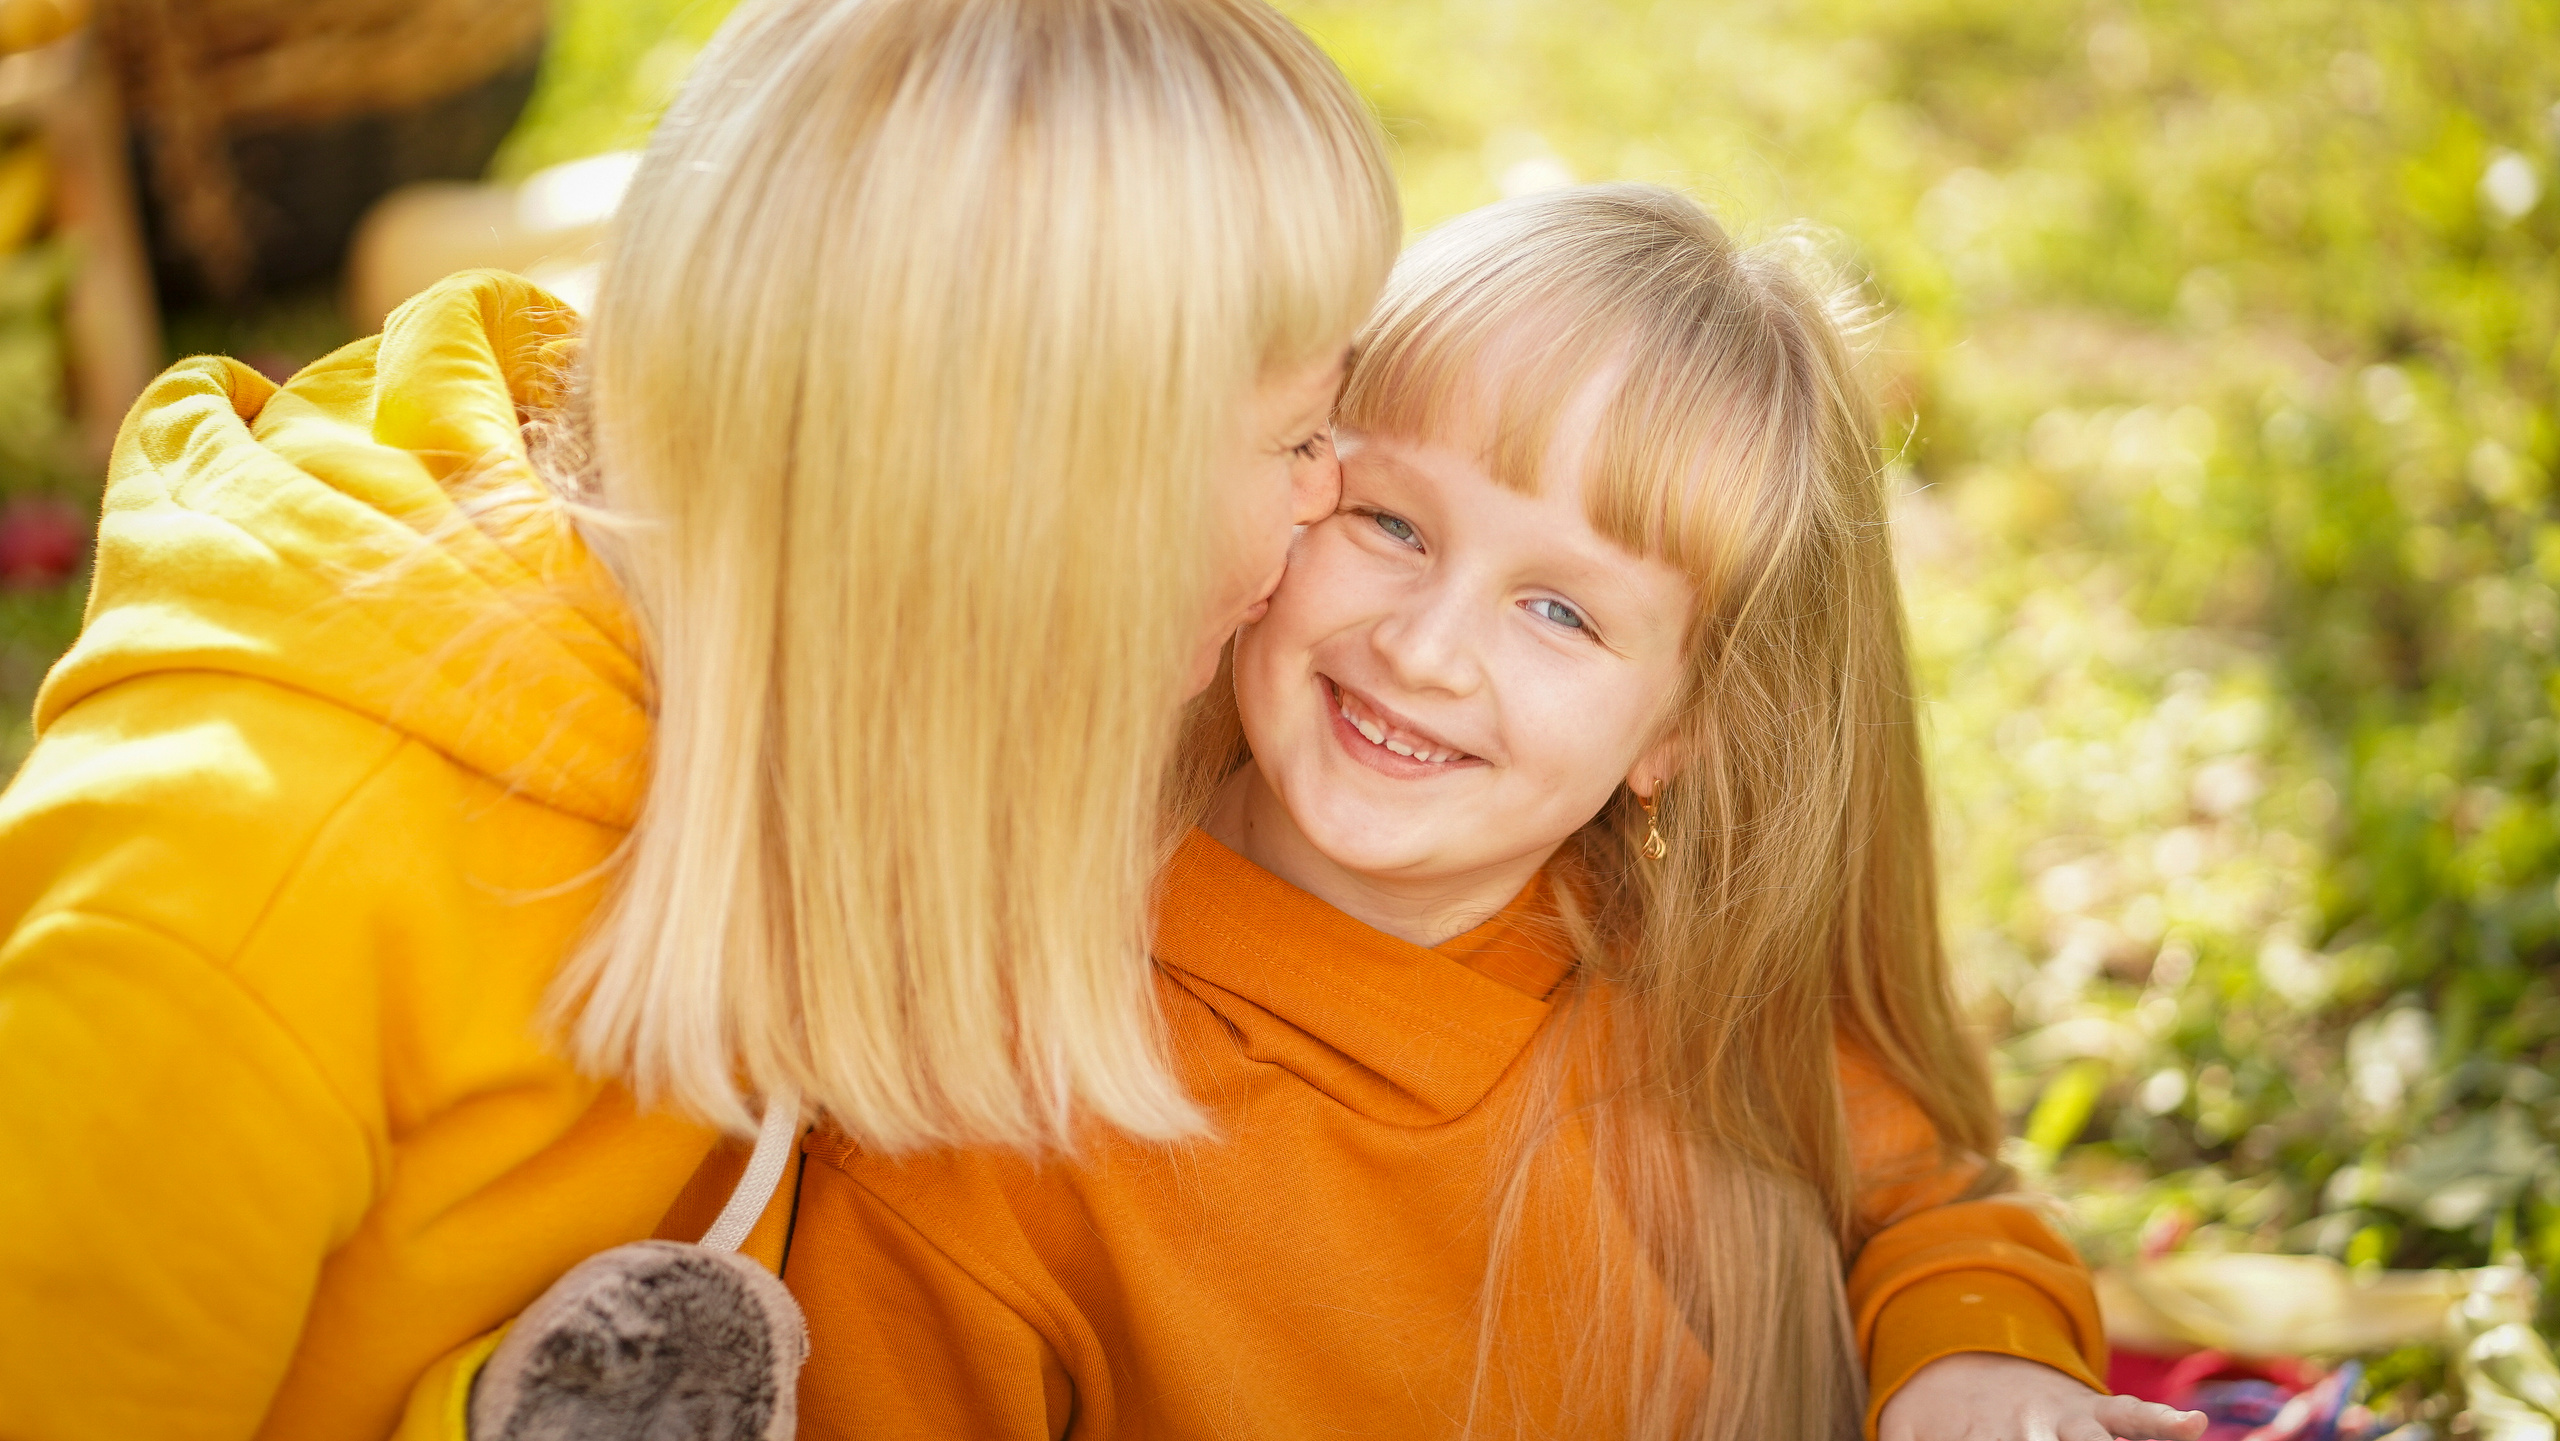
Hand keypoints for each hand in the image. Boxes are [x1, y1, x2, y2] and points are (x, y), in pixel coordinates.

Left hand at [1879, 1352, 2206, 1440]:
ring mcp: (2062, 1419)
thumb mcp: (1904, 1430)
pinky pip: (2129, 1413)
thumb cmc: (1929, 1413)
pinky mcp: (2093, 1410)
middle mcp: (2024, 1431)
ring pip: (2095, 1439)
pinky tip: (2191, 1426)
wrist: (1958, 1359)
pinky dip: (2160, 1420)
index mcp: (1976, 1438)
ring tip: (2167, 1438)